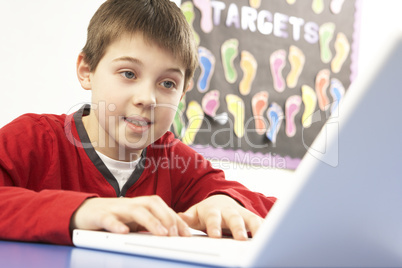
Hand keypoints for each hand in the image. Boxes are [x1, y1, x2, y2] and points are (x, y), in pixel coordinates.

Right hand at [70, 196, 190, 236]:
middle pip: (152, 204)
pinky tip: (124, 232)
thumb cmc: (111, 217)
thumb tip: (170, 236)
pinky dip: (117, 224)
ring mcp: (115, 208)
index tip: (186, 233)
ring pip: (135, 210)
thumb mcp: (132, 222)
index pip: (162, 207)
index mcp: (139, 205)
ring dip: (150, 221)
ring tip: (161, 233)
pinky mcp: (98, 216)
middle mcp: (129, 204)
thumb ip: (148, 225)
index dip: (175, 218)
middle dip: (166, 218)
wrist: (82, 212)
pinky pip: (108, 218)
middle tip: (175, 235)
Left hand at [179, 195, 263, 240]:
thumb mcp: (196, 213)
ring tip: (262, 238)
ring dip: (256, 228)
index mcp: (213, 210)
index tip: (215, 236)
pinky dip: (268, 227)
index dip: (214, 226)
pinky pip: (262, 222)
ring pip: (251, 219)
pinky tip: (274, 235)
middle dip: (238, 228)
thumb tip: (179, 217)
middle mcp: (229, 211)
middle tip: (241, 238)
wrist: (221, 200)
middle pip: (234, 218)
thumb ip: (188, 217)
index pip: (213, 218)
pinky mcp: (253, 218)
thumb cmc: (207, 211)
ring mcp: (242, 214)